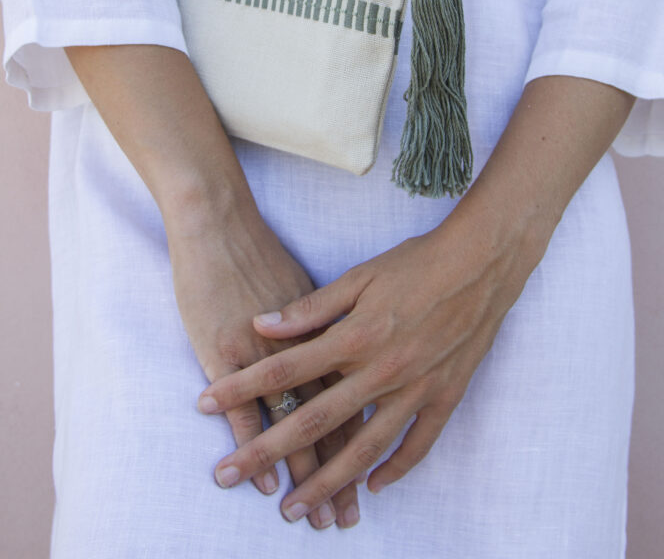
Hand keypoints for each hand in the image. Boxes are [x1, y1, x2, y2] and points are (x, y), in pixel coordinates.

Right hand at [168, 201, 363, 530]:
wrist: (220, 220)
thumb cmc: (265, 249)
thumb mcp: (317, 281)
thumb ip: (340, 325)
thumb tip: (357, 356)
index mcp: (338, 334)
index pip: (354, 403)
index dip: (359, 448)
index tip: (365, 491)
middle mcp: (312, 349)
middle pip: (330, 423)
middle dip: (334, 476)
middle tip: (341, 521)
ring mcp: (270, 354)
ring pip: (293, 424)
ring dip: (299, 472)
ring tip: (302, 513)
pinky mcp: (229, 351)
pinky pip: (249, 409)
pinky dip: (258, 445)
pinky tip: (261, 478)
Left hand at [196, 195, 552, 523]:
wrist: (482, 264)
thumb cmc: (417, 264)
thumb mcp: (360, 276)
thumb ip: (310, 307)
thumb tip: (262, 324)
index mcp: (355, 337)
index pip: (284, 369)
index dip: (242, 386)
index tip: (204, 404)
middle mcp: (381, 371)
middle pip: (313, 420)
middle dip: (266, 450)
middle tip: (229, 476)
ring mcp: (415, 390)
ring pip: (363, 450)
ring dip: (325, 482)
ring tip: (294, 509)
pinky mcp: (445, 397)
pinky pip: (418, 445)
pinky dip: (396, 471)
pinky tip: (373, 489)